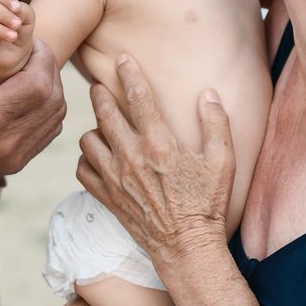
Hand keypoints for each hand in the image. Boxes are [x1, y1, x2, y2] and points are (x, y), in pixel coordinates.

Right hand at [0, 33, 64, 196]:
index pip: (37, 84)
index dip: (41, 57)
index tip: (29, 41)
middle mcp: (5, 145)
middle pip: (53, 100)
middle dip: (49, 68)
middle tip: (32, 50)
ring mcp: (12, 159)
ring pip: (56, 117)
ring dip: (51, 87)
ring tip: (29, 68)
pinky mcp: (13, 164)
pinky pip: (46, 132)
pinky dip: (46, 108)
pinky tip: (26, 91)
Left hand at [76, 55, 233, 268]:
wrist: (186, 247)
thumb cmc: (207, 203)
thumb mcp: (223, 161)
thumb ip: (216, 123)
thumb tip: (208, 94)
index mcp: (160, 143)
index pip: (138, 97)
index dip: (129, 73)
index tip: (122, 59)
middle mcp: (132, 157)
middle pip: (104, 112)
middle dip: (101, 94)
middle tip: (101, 87)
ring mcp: (115, 178)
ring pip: (88, 139)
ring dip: (94, 129)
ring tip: (103, 126)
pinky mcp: (107, 197)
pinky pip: (82, 169)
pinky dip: (86, 160)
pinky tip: (98, 157)